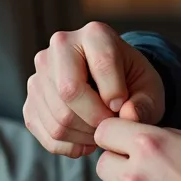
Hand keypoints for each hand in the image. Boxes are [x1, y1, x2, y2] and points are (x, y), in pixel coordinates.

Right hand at [24, 21, 165, 157]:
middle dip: (96, 120)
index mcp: (95, 34)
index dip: (116, 95)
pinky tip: (86, 140)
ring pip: (57, 118)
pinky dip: (70, 146)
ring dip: (85, 136)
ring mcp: (40, 73)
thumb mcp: (150, 89)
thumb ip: (145, 104)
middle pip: (69, 92)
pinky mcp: (30, 100)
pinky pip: (46, 134)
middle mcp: (60, 46)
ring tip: (101, 133)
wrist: (111, 86)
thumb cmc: (132, 83)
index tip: (124, 108)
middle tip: (112, 126)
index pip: (101, 65)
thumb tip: (127, 116)